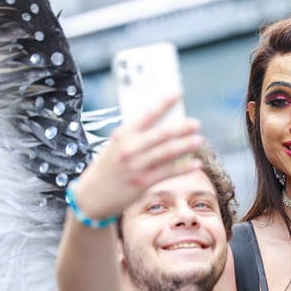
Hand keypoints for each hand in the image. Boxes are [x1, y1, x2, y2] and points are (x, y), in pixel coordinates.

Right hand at [73, 96, 203, 218]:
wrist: (90, 197)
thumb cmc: (106, 169)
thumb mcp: (115, 147)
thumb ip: (135, 138)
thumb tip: (164, 129)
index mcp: (122, 136)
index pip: (146, 115)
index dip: (163, 103)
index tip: (177, 93)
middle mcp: (130, 149)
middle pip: (161, 135)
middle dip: (180, 128)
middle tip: (195, 123)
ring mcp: (136, 166)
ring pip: (167, 153)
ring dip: (185, 146)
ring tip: (199, 140)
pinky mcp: (142, 182)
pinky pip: (168, 173)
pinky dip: (183, 168)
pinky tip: (196, 164)